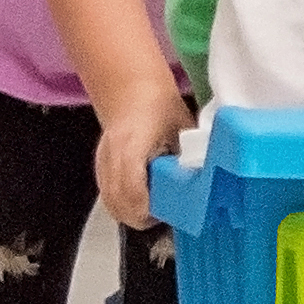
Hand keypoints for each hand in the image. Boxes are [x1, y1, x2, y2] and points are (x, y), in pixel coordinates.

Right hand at [94, 74, 188, 229]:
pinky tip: (141, 199)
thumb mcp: (182, 127)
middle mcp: (112, 156)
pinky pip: (107, 195)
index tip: (167, 213)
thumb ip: (189, 155)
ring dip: (130, 213)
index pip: (133, 189)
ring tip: (154, 208)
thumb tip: (204, 181)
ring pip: (110, 203)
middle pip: (118, 202)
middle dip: (140, 216)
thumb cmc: (160, 105)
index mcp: (132, 145)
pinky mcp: (99, 167)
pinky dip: (122, 204)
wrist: (130, 87)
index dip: (147, 209)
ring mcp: (102, 162)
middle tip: (164, 214)